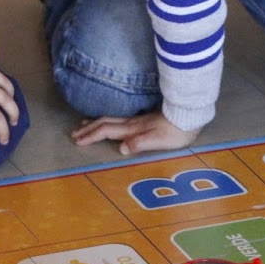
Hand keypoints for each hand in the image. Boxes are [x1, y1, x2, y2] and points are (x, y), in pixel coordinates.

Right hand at [71, 111, 198, 155]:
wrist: (190, 115)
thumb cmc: (176, 131)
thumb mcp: (159, 140)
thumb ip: (140, 143)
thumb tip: (121, 148)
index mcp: (132, 129)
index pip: (107, 131)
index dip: (91, 136)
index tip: (77, 141)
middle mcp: (132, 123)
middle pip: (105, 123)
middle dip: (88, 129)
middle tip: (73, 134)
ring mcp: (138, 119)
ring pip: (111, 119)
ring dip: (95, 123)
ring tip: (83, 125)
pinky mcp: (144, 119)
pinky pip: (119, 119)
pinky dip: (107, 121)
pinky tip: (110, 122)